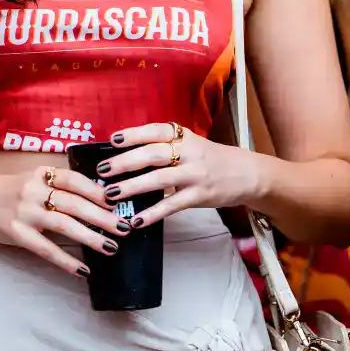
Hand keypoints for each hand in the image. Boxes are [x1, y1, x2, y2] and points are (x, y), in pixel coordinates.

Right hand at [0, 164, 130, 277]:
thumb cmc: (6, 190)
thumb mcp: (30, 178)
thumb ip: (56, 184)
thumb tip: (94, 196)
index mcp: (40, 173)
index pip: (74, 179)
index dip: (97, 190)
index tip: (117, 200)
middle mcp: (34, 190)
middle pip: (75, 203)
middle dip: (103, 217)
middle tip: (124, 227)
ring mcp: (25, 212)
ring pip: (65, 226)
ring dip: (91, 238)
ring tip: (111, 248)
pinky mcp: (16, 234)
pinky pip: (46, 249)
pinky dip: (66, 261)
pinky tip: (82, 269)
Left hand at [95, 121, 260, 228]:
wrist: (246, 173)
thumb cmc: (210, 158)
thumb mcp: (190, 144)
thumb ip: (165, 146)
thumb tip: (127, 154)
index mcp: (184, 136)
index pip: (156, 131)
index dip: (134, 134)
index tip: (113, 140)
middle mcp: (190, 152)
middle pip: (153, 154)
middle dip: (126, 162)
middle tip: (103, 169)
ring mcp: (195, 175)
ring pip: (159, 179)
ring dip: (132, 187)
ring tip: (111, 194)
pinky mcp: (199, 196)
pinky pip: (172, 205)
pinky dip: (152, 213)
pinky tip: (135, 220)